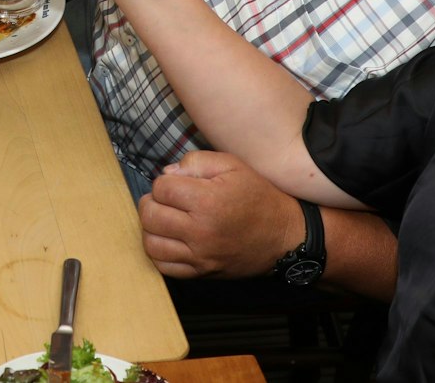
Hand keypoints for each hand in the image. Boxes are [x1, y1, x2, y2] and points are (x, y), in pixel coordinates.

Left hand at [138, 151, 305, 278]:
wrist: (284, 237)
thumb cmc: (259, 197)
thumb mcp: (233, 165)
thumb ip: (196, 161)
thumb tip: (167, 174)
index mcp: (207, 201)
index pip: (161, 189)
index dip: (164, 182)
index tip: (177, 183)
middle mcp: (200, 232)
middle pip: (150, 216)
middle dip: (151, 202)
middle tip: (164, 199)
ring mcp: (199, 256)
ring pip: (151, 244)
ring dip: (151, 228)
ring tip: (164, 219)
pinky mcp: (201, 272)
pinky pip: (164, 267)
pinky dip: (159, 252)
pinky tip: (169, 239)